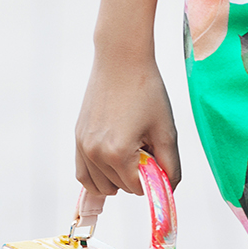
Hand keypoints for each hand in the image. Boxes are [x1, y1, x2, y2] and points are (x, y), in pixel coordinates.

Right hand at [75, 50, 180, 197]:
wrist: (121, 60)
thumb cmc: (147, 91)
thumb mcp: (166, 130)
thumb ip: (170, 165)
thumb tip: (169, 188)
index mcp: (117, 153)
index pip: (138, 188)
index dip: (153, 176)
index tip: (158, 154)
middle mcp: (94, 153)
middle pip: (120, 188)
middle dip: (136, 174)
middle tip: (145, 144)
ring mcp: (83, 146)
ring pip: (101, 186)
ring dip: (118, 178)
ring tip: (131, 149)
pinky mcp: (78, 138)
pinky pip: (84, 174)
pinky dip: (99, 177)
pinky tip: (113, 162)